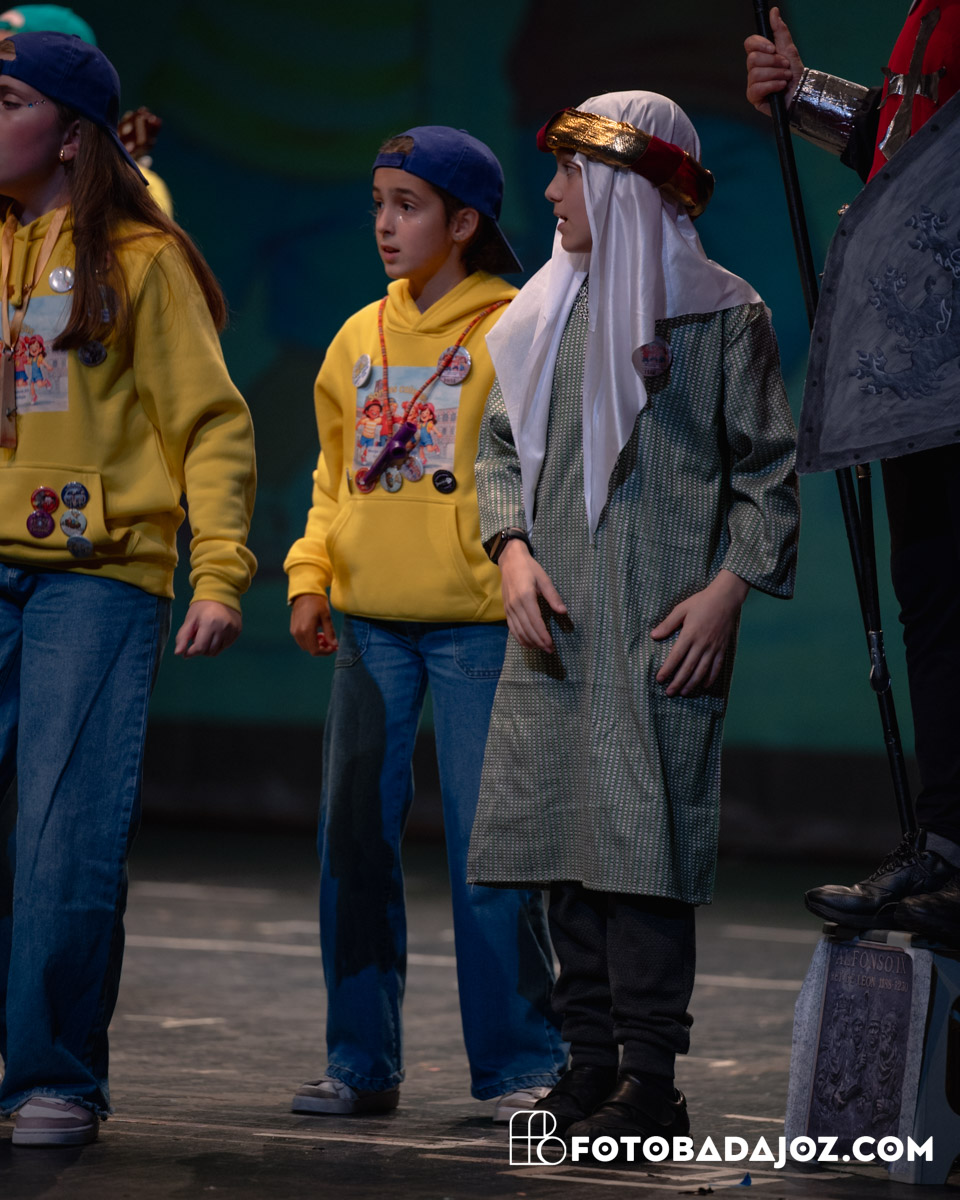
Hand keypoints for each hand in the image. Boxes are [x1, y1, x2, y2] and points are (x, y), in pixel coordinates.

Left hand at [174, 600, 241, 657]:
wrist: (221, 595)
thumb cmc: (202, 607)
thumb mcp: (190, 619)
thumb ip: (182, 637)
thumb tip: (178, 653)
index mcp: (209, 623)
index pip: (200, 648)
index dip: (191, 652)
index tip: (186, 652)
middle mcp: (223, 628)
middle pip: (208, 651)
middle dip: (200, 649)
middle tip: (197, 638)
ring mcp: (232, 630)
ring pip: (217, 651)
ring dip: (209, 648)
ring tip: (206, 636)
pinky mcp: (237, 632)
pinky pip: (225, 646)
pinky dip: (218, 645)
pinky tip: (215, 635)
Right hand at [290, 593, 338, 656]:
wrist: (305, 593)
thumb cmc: (317, 603)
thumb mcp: (326, 617)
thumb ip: (330, 633)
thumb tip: (334, 645)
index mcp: (306, 630)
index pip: (315, 650)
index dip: (326, 652)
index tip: (334, 647)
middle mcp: (298, 633)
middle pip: (310, 650)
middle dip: (322, 648)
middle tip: (330, 640)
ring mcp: (294, 631)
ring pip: (305, 646)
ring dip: (315, 645)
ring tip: (323, 635)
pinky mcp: (293, 628)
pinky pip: (301, 640)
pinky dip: (310, 640)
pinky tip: (316, 632)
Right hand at [498, 538, 566, 652]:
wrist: (510, 561)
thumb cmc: (529, 568)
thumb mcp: (544, 579)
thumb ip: (553, 596)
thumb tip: (563, 611)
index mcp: (525, 597)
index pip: (535, 621)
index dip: (543, 635)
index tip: (551, 645)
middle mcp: (515, 605)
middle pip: (526, 629)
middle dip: (538, 642)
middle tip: (550, 650)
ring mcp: (509, 609)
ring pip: (518, 631)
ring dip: (530, 642)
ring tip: (541, 649)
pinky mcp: (506, 610)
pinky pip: (512, 628)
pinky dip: (519, 638)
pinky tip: (528, 643)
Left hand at [651, 570, 749, 696]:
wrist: (726, 598)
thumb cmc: (701, 602)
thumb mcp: (681, 609)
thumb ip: (668, 624)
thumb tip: (653, 636)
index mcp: (689, 634)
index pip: (676, 657)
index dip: (667, 670)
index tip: (660, 679)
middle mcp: (702, 644)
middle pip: (688, 668)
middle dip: (677, 682)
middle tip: (669, 693)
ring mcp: (713, 647)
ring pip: (702, 670)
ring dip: (692, 683)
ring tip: (684, 692)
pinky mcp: (722, 648)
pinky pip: (717, 666)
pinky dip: (711, 677)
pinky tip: (704, 685)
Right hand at [744, 6, 803, 114]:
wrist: (801, 93)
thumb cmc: (796, 73)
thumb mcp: (789, 49)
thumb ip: (780, 31)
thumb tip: (774, 11)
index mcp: (761, 56)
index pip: (749, 44)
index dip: (759, 44)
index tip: (773, 48)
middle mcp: (754, 69)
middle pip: (753, 59)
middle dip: (774, 62)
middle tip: (785, 66)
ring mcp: (752, 83)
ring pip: (755, 73)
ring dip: (776, 74)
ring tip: (785, 78)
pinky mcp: (754, 97)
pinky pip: (757, 88)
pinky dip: (772, 86)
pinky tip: (781, 87)